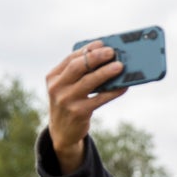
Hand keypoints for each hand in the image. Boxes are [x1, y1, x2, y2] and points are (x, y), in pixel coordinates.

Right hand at [45, 40, 126, 172]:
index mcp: (53, 77)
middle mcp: (57, 88)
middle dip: (96, 57)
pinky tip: (123, 86)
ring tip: (120, 66)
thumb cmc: (69, 103)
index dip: (87, 49)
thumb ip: (79, 74)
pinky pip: (99, 99)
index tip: (102, 43)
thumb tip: (105, 59)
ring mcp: (67, 100)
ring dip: (106, 72)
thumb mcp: (66, 87)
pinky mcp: (79, 112)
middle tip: (112, 52)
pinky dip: (113, 91)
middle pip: (78, 67)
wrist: (62, 132)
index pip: (71, 58)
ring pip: (89, 82)